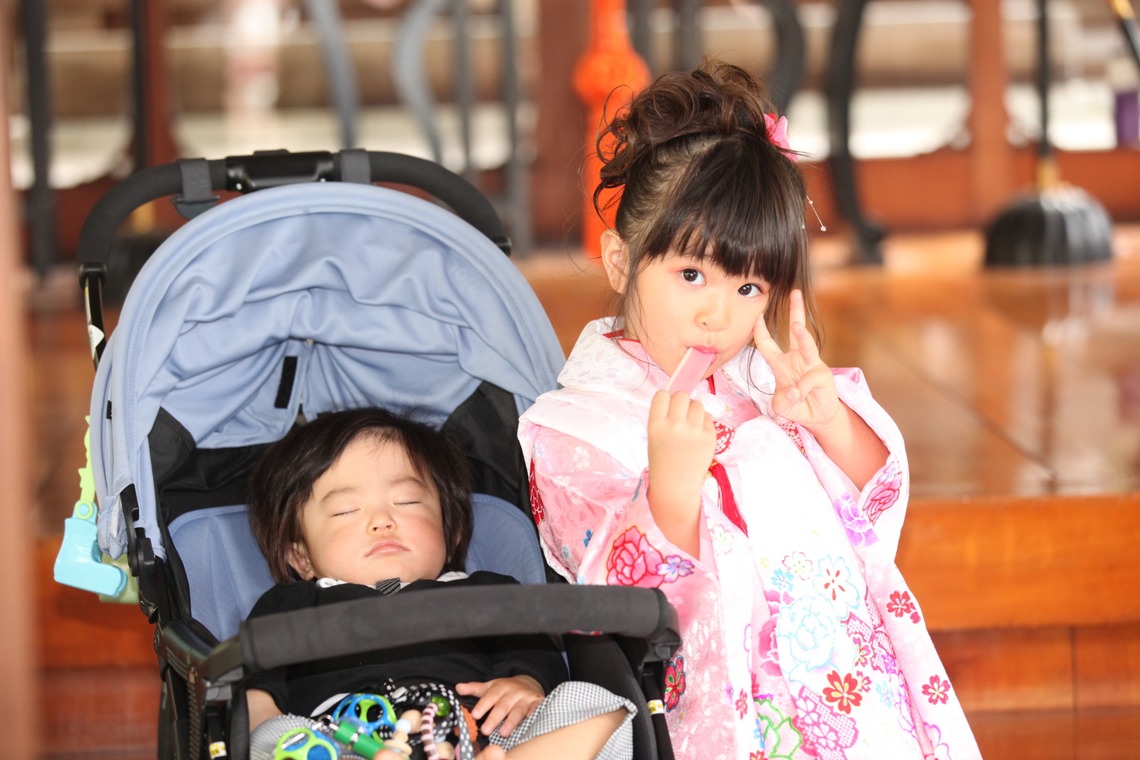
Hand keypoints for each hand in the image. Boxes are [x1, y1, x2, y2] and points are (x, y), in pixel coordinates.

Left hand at [455, 675, 543, 736]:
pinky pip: (535, 711)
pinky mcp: (538, 704)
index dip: (483, 705)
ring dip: (511, 722)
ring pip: (518, 710)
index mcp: (500, 687)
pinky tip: (527, 724)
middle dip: (494, 718)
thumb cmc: (505, 689)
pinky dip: (532, 717)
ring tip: (503, 733)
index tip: (475, 715)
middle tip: (485, 730)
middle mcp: (514, 691)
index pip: (490, 695)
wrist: (529, 683)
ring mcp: (526, 698)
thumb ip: (474, 688)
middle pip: (503, 705)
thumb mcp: (490, 686)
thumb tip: (458, 687)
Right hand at [646, 390, 715, 554]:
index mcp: (656, 425)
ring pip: (697, 404)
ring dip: (694, 411)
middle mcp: (674, 425)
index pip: (662, 394)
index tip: (667, 408)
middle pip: (681, 396)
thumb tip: (681, 396)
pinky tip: (697, 437)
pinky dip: (703, 423)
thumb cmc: (662, 460)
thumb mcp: (654, 436)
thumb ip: (664, 417)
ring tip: (690, 426)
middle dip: (681, 402)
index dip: (666, 399)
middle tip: (680, 416)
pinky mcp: (709, 437)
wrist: (675, 486)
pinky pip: (707, 418)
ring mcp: (694, 431)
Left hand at [754, 289, 840, 431]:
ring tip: (796, 326)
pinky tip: (801, 397)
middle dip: (796, 310)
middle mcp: (797, 359)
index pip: (768, 344)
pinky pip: (809, 379)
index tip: (757, 316)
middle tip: (795, 292)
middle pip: (797, 330)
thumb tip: (793, 391)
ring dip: (801, 334)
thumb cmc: (797, 407)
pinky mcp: (822, 373)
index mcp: (781, 363)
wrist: (818, 417)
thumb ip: (781, 402)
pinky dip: (802, 390)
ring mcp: (811, 364)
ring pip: (807, 343)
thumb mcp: (781, 407)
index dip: (761, 331)